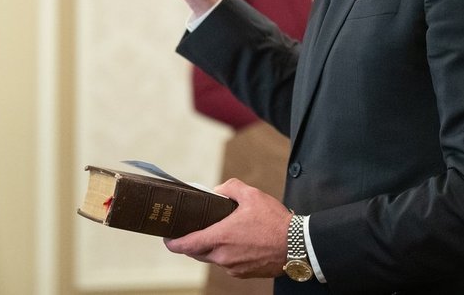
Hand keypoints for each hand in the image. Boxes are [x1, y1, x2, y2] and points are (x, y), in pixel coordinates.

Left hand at [164, 178, 291, 278]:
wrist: (297, 246)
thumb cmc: (274, 221)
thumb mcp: (252, 195)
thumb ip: (231, 188)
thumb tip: (219, 191)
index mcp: (220, 238)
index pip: (187, 245)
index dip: (173, 243)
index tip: (166, 238)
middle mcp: (223, 257)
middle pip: (198, 252)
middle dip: (193, 242)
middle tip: (194, 230)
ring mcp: (233, 268)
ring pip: (214, 258)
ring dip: (214, 248)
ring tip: (224, 232)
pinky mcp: (244, 274)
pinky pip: (228, 264)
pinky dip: (228, 254)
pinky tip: (240, 242)